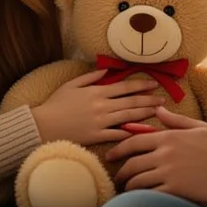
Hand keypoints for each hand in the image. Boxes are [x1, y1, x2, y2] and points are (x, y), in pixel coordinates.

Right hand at [32, 70, 165, 146]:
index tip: (154, 84)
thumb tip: (106, 71)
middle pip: (131, 102)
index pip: (125, 87)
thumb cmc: (56, 104)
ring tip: (157, 112)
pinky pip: (118, 134)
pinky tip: (143, 132)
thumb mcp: (71, 84)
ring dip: (145, 114)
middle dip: (149, 100)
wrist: (43, 125)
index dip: (142, 85)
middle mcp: (102, 106)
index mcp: (97, 92)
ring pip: (129, 116)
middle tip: (163, 100)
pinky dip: (131, 132)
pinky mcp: (97, 136)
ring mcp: (101, 122)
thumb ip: (90, 77)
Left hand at [107, 106, 206, 202]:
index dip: (117, 150)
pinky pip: (151, 194)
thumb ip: (174, 120)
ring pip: (138, 181)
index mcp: (168, 137)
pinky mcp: (177, 189)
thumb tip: (157, 110)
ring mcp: (170, 172)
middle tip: (118, 179)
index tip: (110, 157)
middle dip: (121, 173)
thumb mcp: (197, 126)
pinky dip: (142, 198)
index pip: (133, 142)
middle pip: (132, 163)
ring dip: (129, 188)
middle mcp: (164, 154)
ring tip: (126, 192)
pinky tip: (139, 202)